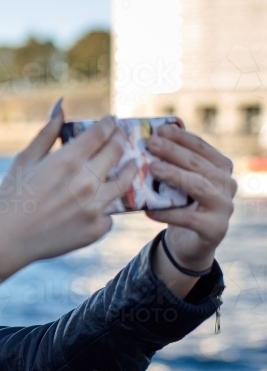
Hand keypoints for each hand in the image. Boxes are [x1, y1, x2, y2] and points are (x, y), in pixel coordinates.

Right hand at [0, 98, 135, 315]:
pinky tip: (102, 201)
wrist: (6, 240)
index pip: (102, 133)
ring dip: (129, 168)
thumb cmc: (10, 197)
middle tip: (122, 137)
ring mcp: (94, 207)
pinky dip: (108, 205)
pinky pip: (112, 211)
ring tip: (130, 164)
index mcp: (68, 161)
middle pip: (117, 152)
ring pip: (125, 181)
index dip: (110, 123)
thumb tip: (61, 106)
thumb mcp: (24, 160)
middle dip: (121, 140)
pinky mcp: (96, 229)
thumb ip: (47, 133)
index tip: (111, 121)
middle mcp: (86, 182)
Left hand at [143, 124, 235, 271]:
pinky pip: (188, 218)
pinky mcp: (214, 229)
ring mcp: (223, 207)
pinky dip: (166, 213)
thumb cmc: (181, 204)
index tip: (159, 129)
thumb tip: (145, 140)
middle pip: (199, 165)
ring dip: (174, 175)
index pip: (201, 148)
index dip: (181, 137)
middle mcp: (227, 185)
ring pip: (199, 186)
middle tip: (150, 143)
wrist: (189, 241)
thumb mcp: (179, 181)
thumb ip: (172, 163)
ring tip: (152, 168)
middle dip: (173, 152)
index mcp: (220, 168)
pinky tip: (148, 210)